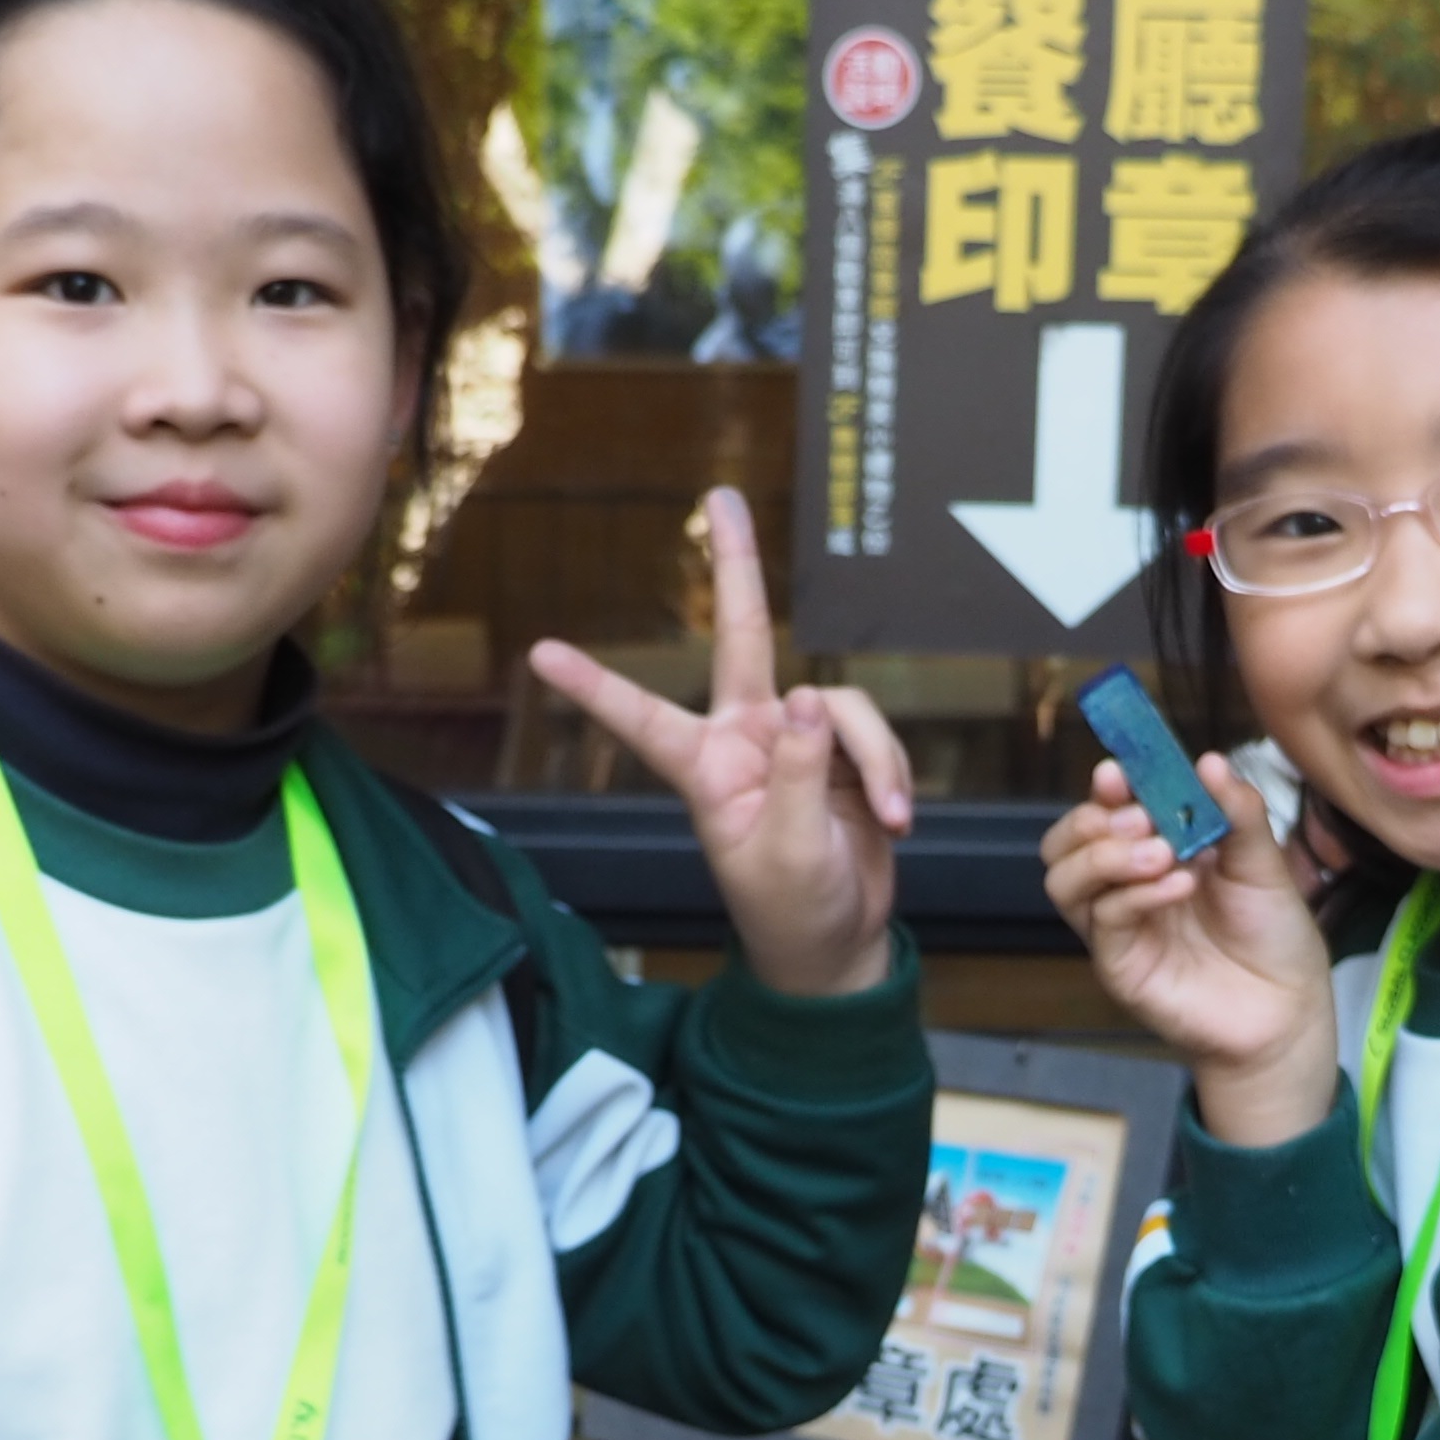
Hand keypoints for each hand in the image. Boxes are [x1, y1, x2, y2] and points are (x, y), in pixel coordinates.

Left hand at [529, 487, 910, 996]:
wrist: (840, 941)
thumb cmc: (793, 910)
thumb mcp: (788, 852)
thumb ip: (801, 774)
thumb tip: (810, 698)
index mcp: (706, 771)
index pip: (642, 719)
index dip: (595, 686)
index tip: (540, 654)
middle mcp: (745, 741)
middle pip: (742, 637)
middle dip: (736, 567)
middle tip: (721, 497)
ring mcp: (798, 741)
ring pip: (841, 706)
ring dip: (876, 758)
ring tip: (890, 818)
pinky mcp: (845, 752)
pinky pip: (875, 733)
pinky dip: (893, 772)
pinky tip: (898, 819)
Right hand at [1042, 755, 1337, 1143]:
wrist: (1289, 1010)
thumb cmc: (1273, 937)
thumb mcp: (1264, 862)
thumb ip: (1237, 813)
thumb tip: (1208, 760)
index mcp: (1154, 852)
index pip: (1106, 811)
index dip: (1106, 787)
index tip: (1119, 768)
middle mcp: (1124, 888)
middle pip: (1063, 844)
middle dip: (1091, 820)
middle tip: (1142, 818)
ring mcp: (1117, 929)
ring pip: (1064, 881)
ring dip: (1104, 855)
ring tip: (1161, 852)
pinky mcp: (1121, 967)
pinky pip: (1104, 921)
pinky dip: (1136, 895)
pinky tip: (1179, 885)